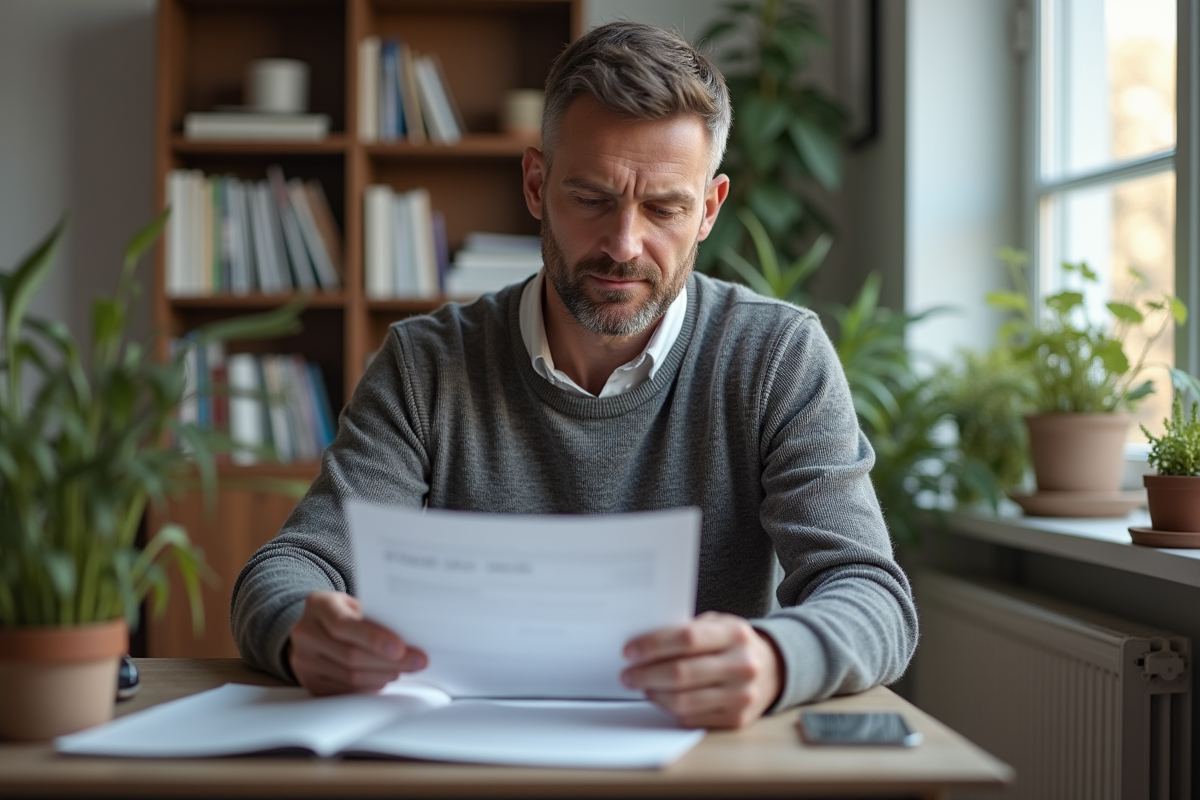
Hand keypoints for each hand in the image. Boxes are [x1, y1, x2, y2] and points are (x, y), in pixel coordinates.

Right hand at [287, 591, 426, 695]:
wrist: (314, 628)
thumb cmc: (343, 612)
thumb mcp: (353, 604)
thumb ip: (374, 615)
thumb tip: (409, 634)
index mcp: (318, 605)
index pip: (344, 625)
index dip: (374, 638)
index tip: (401, 648)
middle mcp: (305, 633)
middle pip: (350, 655)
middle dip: (390, 661)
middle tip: (416, 661)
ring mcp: (304, 660)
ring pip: (350, 676)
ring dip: (383, 675)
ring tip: (403, 669)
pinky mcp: (311, 682)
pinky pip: (345, 690)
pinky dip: (370, 686)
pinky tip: (385, 677)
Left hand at [620, 611, 782, 728]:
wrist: (774, 669)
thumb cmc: (734, 644)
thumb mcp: (718, 624)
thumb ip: (688, 631)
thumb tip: (643, 644)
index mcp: (735, 634)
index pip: (687, 638)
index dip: (653, 645)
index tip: (630, 651)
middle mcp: (742, 665)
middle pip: (681, 673)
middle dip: (646, 674)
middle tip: (628, 673)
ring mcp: (741, 696)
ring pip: (683, 701)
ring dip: (654, 694)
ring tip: (641, 686)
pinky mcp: (736, 719)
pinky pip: (691, 718)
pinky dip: (669, 709)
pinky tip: (661, 697)